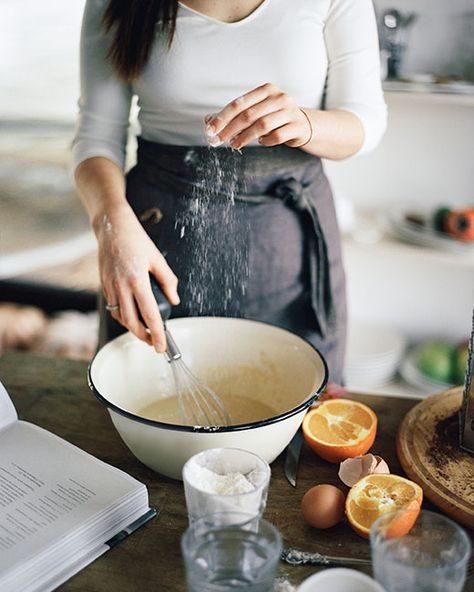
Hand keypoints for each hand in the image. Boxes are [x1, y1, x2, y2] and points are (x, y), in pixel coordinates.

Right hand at [97, 205, 178, 351]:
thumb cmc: (136, 240)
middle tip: (153, 343)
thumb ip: (168, 281)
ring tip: (145, 331)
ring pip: (120, 317)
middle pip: (131, 322)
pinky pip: (113, 307)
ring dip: (132, 328)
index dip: (156, 333)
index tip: (161, 345)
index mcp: (137, 280)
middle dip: (143, 337)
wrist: (112, 227)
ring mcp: (110, 286)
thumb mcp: (157, 259)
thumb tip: (174, 299)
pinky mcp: (103, 284)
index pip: (149, 314)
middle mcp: (121, 285)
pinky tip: (132, 317)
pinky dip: (123, 316)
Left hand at [205, 83, 311, 149]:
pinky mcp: (297, 126)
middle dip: (230, 129)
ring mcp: (290, 111)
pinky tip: (260, 142)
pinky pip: (277, 136)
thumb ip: (234, 115)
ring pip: (262, 125)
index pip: (239, 103)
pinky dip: (266, 141)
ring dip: (245, 137)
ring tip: (234, 144)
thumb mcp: (255, 111)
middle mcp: (279, 97)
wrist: (302, 124)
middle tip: (218, 140)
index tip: (210, 130)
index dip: (222, 117)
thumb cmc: (273, 117)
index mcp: (266, 90)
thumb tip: (208, 120)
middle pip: (248, 115)